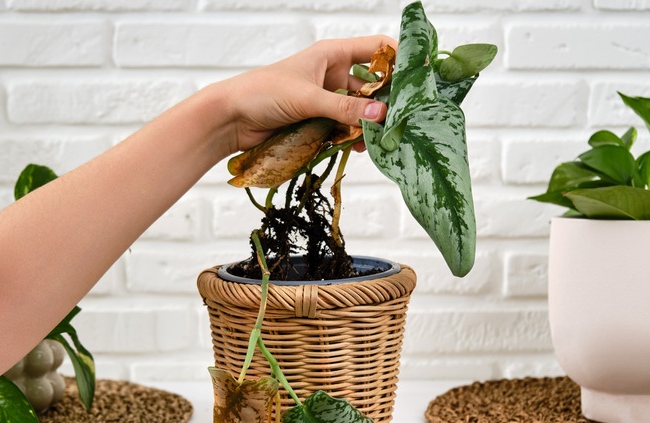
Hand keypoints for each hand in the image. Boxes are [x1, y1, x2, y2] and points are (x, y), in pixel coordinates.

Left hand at [211, 35, 397, 154]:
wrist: (230, 119)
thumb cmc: (262, 93)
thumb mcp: (307, 98)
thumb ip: (344, 107)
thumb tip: (380, 113)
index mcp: (331, 54)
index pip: (376, 48)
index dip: (398, 59)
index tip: (418, 79)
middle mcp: (331, 74)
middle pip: (371, 84)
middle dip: (385, 102)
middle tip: (401, 120)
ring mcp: (325, 98)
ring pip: (358, 110)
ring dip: (368, 123)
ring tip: (378, 139)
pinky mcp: (317, 120)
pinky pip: (343, 127)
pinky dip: (352, 136)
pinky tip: (358, 146)